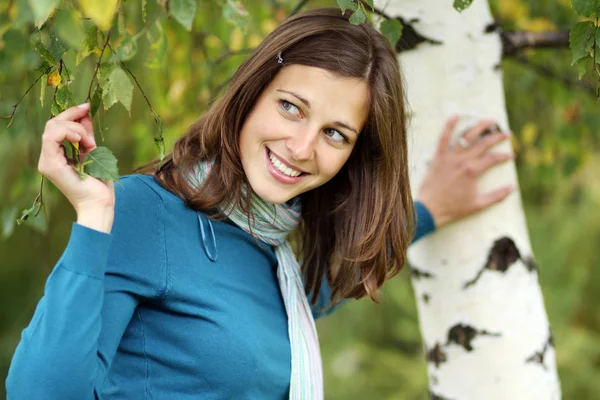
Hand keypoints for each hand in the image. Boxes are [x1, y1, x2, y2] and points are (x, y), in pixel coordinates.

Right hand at [37, 103, 114, 232]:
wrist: (99, 204)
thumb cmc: (99, 184)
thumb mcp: (94, 152)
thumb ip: (86, 135)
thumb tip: (85, 114)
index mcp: (57, 154)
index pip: (57, 126)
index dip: (71, 113)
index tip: (87, 106)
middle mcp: (48, 157)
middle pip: (52, 123)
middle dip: (72, 116)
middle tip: (89, 120)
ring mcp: (47, 161)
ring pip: (51, 128)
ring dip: (74, 128)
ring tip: (89, 141)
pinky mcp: (49, 165)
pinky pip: (51, 137)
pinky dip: (68, 132)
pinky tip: (83, 141)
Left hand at [417, 116, 514, 227]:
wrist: (430, 209)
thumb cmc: (453, 208)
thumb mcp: (478, 205)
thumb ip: (497, 196)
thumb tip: (513, 188)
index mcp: (473, 171)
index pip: (493, 159)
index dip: (504, 157)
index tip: (511, 156)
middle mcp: (462, 161)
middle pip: (483, 144)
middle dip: (497, 137)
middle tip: (507, 133)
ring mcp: (449, 157)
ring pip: (466, 137)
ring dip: (479, 127)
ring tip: (490, 120)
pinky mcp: (438, 157)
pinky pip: (443, 139)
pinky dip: (448, 126)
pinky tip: (455, 116)